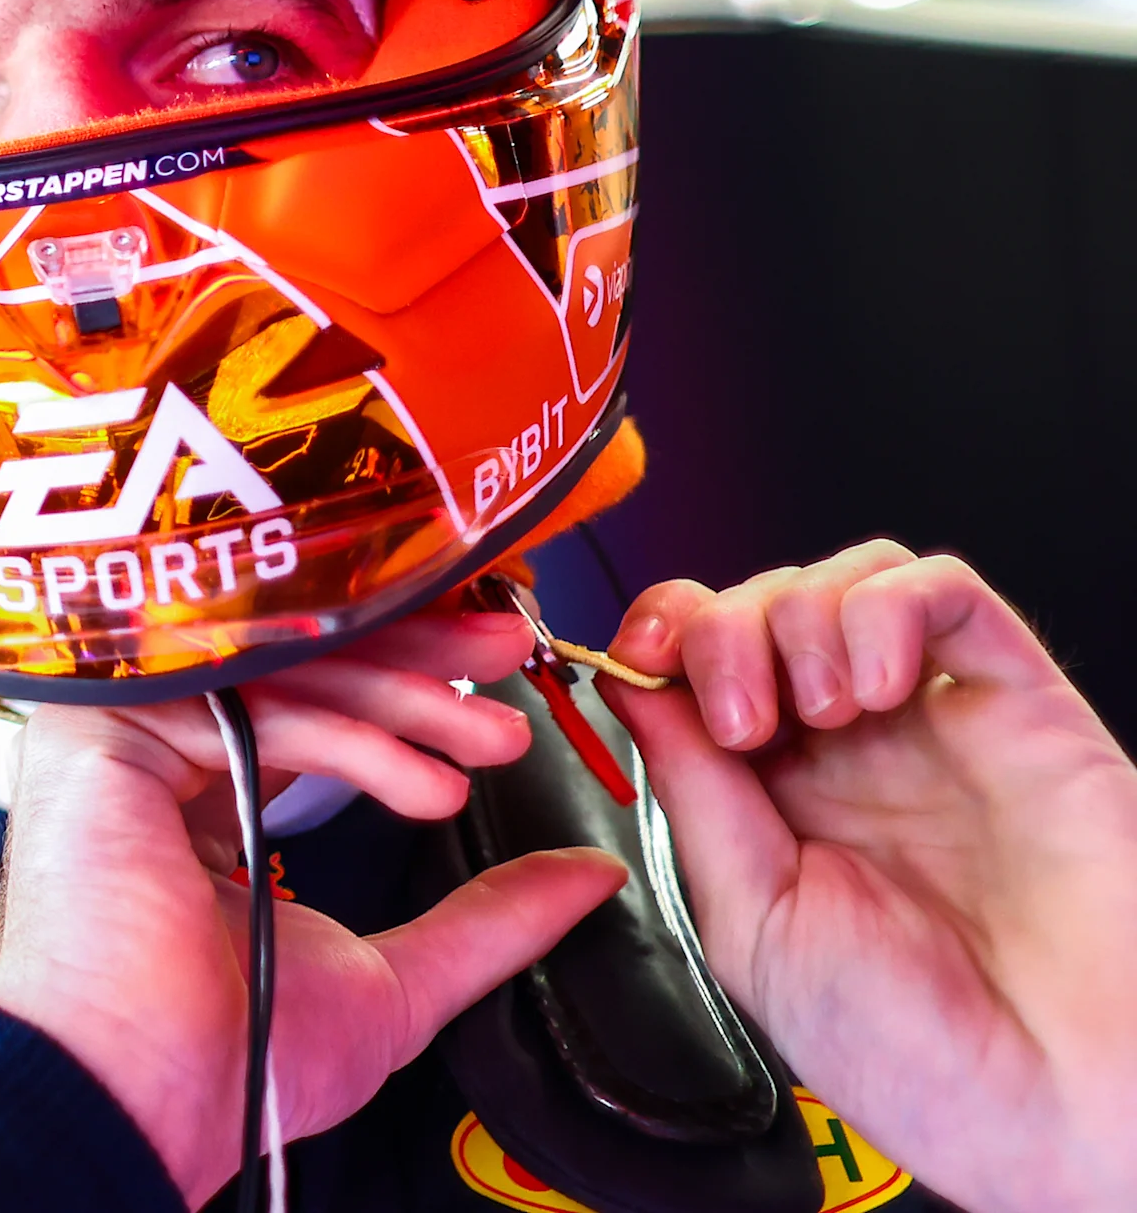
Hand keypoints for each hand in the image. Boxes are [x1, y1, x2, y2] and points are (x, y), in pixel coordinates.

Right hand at [0, 609, 627, 1205]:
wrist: (153, 1092)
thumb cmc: (237, 1059)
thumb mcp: (396, 978)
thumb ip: (486, 918)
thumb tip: (589, 879)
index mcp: (207, 793)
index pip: (311, 697)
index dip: (404, 679)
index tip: (492, 682)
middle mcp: (162, 749)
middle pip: (296, 662)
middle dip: (418, 660)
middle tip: (508, 665)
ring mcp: (125, 732)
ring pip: (277, 671)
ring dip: (403, 697)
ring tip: (487, 743)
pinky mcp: (101, 729)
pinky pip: (242, 700)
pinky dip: (347, 732)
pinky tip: (420, 781)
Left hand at [602, 544, 1136, 1212]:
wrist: (1054, 1102)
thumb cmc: (916, 1053)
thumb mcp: (749, 922)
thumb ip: (691, 794)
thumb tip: (627, 684)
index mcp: (779, 805)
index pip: (701, 664)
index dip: (662, 638)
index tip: (638, 659)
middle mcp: (857, 754)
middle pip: (763, 605)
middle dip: (723, 631)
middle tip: (741, 721)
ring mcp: (938, 722)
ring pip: (848, 579)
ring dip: (801, 618)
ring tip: (822, 717)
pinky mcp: (1022, 704)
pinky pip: (947, 593)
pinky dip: (888, 606)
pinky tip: (878, 687)